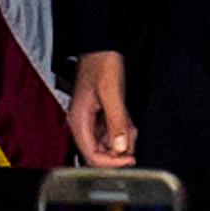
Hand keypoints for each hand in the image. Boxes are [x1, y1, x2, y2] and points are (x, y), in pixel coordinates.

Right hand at [64, 50, 135, 167]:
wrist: (101, 47)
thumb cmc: (101, 64)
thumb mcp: (111, 93)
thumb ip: (116, 122)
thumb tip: (121, 149)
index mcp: (78, 121)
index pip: (91, 157)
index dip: (112, 163)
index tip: (130, 159)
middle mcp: (82, 124)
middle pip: (101, 154)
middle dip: (120, 148)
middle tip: (131, 132)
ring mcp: (90, 121)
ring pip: (108, 145)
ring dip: (123, 138)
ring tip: (128, 121)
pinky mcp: (99, 117)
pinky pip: (112, 134)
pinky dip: (122, 130)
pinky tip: (126, 118)